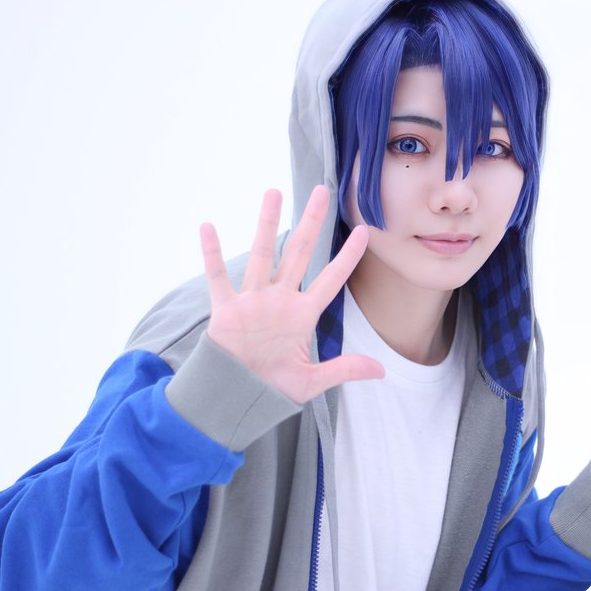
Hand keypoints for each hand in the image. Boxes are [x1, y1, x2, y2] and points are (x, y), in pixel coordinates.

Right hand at [201, 186, 384, 403]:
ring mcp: (253, 301)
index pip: (331, 278)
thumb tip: (381, 371)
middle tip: (321, 191)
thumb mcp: (312, 381)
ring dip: (267, 224)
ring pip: (263, 254)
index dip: (348, 257)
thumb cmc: (272, 388)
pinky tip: (208, 227)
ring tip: (273, 192)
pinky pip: (218, 278)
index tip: (364, 232)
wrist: (236, 399)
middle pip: (299, 252)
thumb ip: (343, 370)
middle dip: (311, 223)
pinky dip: (212, 254)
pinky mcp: (226, 310)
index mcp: (303, 315)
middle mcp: (280, 300)